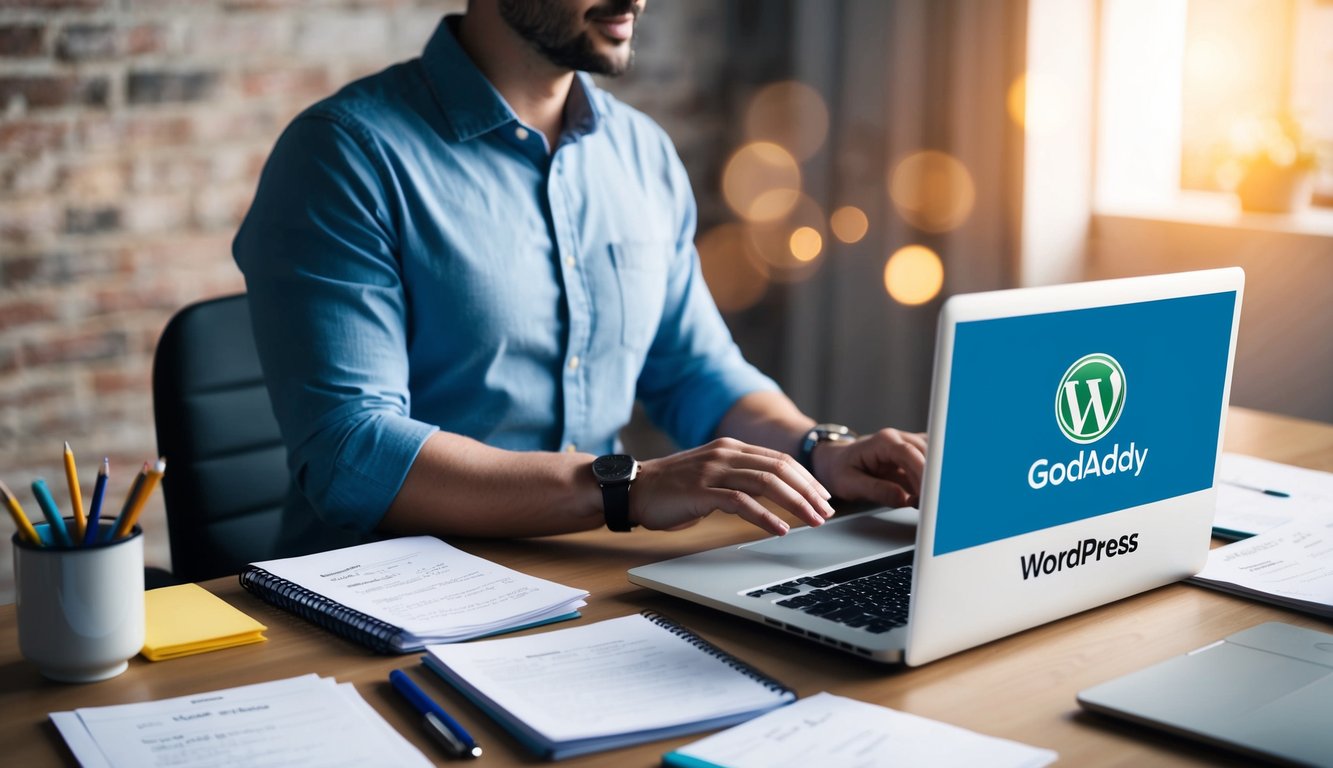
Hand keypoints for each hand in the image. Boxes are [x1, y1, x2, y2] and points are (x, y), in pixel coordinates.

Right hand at [630, 438, 835, 534]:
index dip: (807, 479)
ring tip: (812, 521)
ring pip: (766, 482)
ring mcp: (712, 470)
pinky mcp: (701, 490)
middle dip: (809, 491)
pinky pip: (741, 501)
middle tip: (826, 512)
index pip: (780, 460)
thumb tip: (772, 495)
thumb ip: (738, 477)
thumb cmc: (672, 488)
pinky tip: (780, 528)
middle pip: (780, 468)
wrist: (633, 489)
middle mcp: (725, 454)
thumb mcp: (711, 474)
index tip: (823, 498)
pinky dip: (765, 516)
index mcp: (731, 448)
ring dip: (795, 503)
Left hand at [812, 428, 927, 507]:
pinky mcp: (915, 457)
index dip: (923, 472)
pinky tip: (935, 496)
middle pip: (928, 455)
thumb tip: (904, 499)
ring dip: (937, 479)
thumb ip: (876, 490)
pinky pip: (933, 465)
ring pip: (935, 459)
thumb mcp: (849, 484)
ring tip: (936, 502)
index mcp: (883, 442)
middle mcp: (900, 439)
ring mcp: (909, 446)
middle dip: (934, 479)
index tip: (930, 492)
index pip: (910, 453)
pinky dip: (936, 480)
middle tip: (934, 504)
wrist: (835, 461)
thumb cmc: (839, 470)